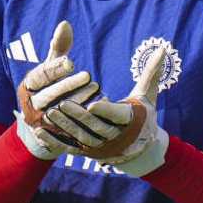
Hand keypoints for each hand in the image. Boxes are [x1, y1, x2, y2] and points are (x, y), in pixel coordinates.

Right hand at [15, 21, 99, 159]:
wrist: (43, 123)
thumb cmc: (51, 87)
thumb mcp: (51, 68)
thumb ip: (59, 49)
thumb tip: (66, 24)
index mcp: (27, 85)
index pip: (39, 76)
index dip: (54, 69)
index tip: (71, 62)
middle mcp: (29, 103)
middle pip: (48, 94)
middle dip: (68, 85)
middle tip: (89, 76)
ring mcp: (39, 120)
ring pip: (57, 110)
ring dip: (76, 100)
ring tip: (95, 89)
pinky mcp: (51, 134)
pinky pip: (66, 126)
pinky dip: (80, 117)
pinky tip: (95, 108)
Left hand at [45, 45, 168, 175]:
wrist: (141, 150)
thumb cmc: (142, 115)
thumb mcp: (146, 96)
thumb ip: (151, 74)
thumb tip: (163, 48)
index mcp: (132, 120)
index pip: (119, 115)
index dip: (107, 111)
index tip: (93, 103)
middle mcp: (117, 136)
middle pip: (96, 126)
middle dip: (79, 116)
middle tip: (61, 103)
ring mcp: (102, 146)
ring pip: (82, 137)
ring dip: (65, 127)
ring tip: (48, 113)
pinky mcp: (89, 153)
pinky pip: (70, 147)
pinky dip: (55, 141)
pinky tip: (39, 132)